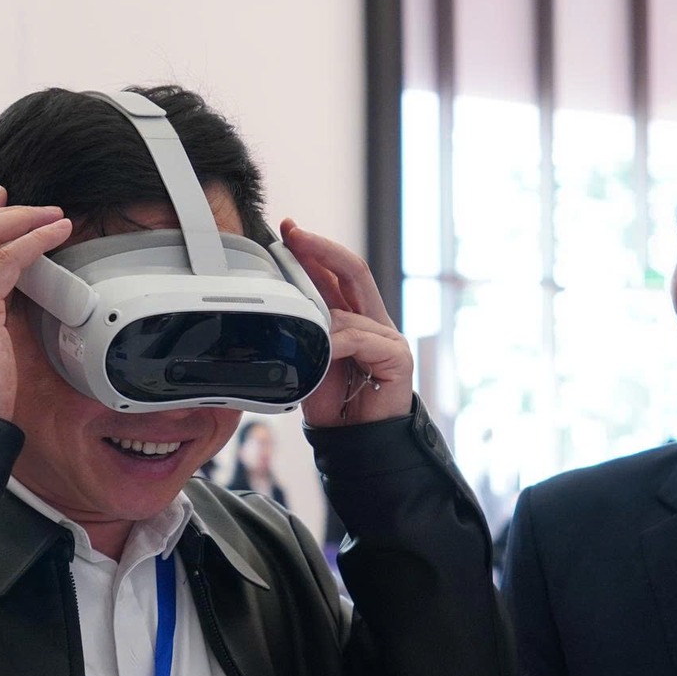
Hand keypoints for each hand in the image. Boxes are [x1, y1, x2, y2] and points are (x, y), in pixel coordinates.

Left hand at [281, 219, 412, 427]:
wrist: (355, 444)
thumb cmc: (335, 405)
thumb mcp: (308, 360)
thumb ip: (303, 331)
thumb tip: (279, 306)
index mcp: (351, 317)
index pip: (334, 274)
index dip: (313, 251)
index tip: (288, 231)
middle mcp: (371, 321)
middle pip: (352, 270)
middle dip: (320, 250)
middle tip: (293, 235)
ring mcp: (387, 337)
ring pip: (350, 308)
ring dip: (318, 314)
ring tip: (295, 320)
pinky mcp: (397, 357)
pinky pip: (363, 338)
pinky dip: (339, 342)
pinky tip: (325, 350)